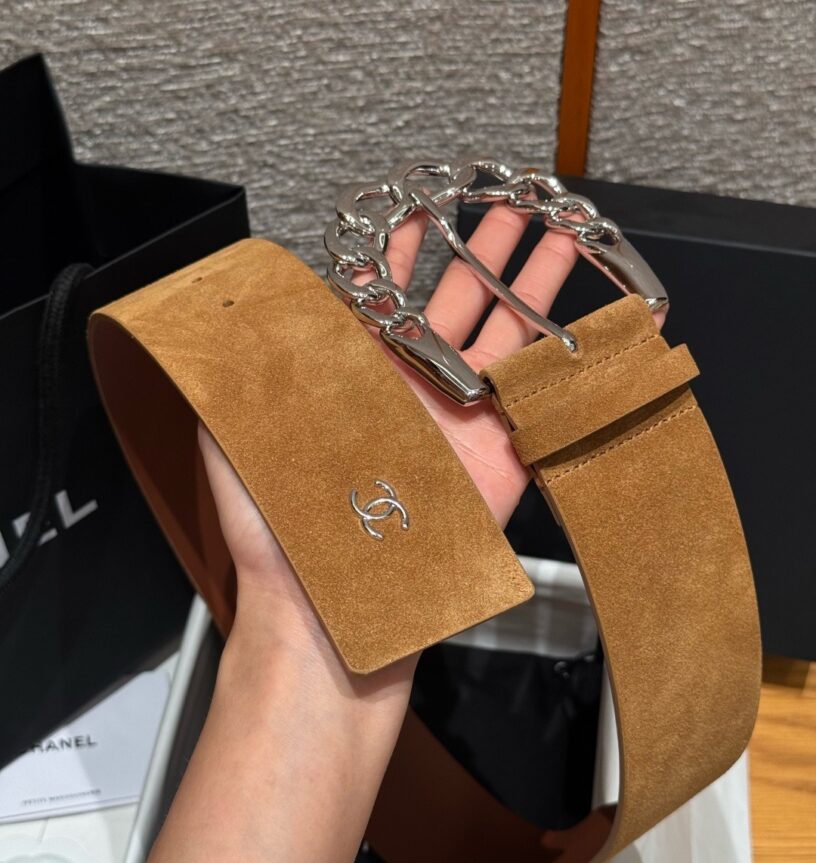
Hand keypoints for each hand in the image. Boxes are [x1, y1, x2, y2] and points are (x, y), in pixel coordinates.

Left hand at [199, 204, 587, 638]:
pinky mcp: (503, 465)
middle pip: (458, 307)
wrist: (331, 612)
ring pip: (507, 342)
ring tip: (559, 237)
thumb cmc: (279, 532)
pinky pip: (545, 408)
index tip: (421, 208)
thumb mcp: (240, 437)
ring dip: (533, 287)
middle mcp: (413, 397)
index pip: (386, 301)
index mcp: (356, 383)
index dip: (403, 253)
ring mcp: (462, 428)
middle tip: (512, 208)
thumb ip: (247, 374)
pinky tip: (596, 324)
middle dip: (485, 253)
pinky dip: (575, 366)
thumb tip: (248, 312)